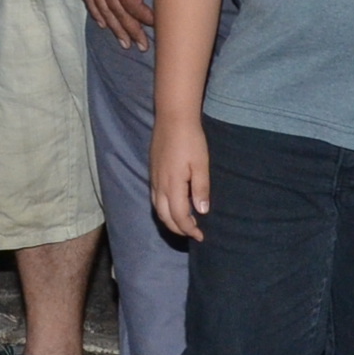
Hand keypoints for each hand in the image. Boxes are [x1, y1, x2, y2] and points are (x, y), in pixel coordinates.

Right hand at [72, 0, 158, 48]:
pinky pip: (90, 0)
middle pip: (118, 13)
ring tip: (124, 43)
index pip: (133, 5)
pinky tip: (102, 23)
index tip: (158, 26)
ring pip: (104, 10)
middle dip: (131, 31)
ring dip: (115, 28)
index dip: (145, 18)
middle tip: (142, 47)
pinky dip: (97, 14)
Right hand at [151, 111, 212, 241]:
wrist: (173, 118)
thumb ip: (201, 189)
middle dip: (178, 229)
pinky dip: (163, 209)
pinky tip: (173, 206)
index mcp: (172, 185)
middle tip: (193, 233)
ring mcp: (154, 178)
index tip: (201, 236)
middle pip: (164, 216)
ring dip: (169, 220)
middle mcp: (159, 185)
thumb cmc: (191, 140)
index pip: (179, 216)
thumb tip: (201, 212)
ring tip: (184, 224)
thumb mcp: (201, 164)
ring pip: (157, 208)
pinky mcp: (152, 172)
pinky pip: (154, 198)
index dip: (189, 229)